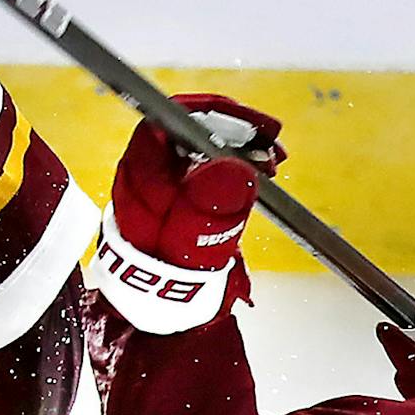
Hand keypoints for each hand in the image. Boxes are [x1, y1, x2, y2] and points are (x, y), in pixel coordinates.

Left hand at [109, 93, 282, 272]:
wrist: (159, 301)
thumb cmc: (170, 272)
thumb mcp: (194, 240)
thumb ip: (213, 206)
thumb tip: (239, 169)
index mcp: (142, 168)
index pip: (175, 116)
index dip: (218, 114)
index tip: (257, 128)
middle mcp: (149, 165)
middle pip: (194, 125)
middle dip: (238, 131)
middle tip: (273, 150)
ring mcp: (165, 175)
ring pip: (206, 142)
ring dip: (243, 146)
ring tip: (272, 164)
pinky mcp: (183, 187)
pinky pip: (211, 160)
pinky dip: (238, 162)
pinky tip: (261, 173)